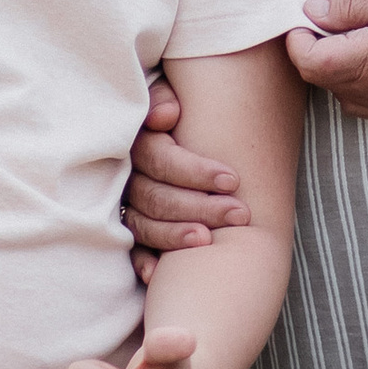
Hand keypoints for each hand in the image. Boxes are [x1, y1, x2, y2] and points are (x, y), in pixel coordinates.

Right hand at [124, 69, 251, 274]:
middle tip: (240, 214)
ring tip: (209, 242)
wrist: (176, 127)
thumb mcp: (173, 93)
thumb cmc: (182, 110)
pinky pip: (131, 250)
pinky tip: (157, 275)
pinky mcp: (129, 228)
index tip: (233, 180)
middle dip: (199, 206)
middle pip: (156, 197)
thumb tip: (167, 115)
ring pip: (143, 226)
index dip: (195, 171)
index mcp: (138, 140)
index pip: (159, 159)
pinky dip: (143, 263)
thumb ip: (165, 97)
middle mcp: (127, 175)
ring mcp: (126, 204)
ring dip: (175, 237)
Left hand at [287, 0, 367, 120]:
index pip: (312, 64)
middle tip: (327, 17)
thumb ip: (348, 5)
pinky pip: (364, 103)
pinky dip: (356, 81)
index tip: (302, 17)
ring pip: (341, 94)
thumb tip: (310, 12)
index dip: (297, 40)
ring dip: (335, 67)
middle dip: (314, 51)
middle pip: (322, 80)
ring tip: (353, 33)